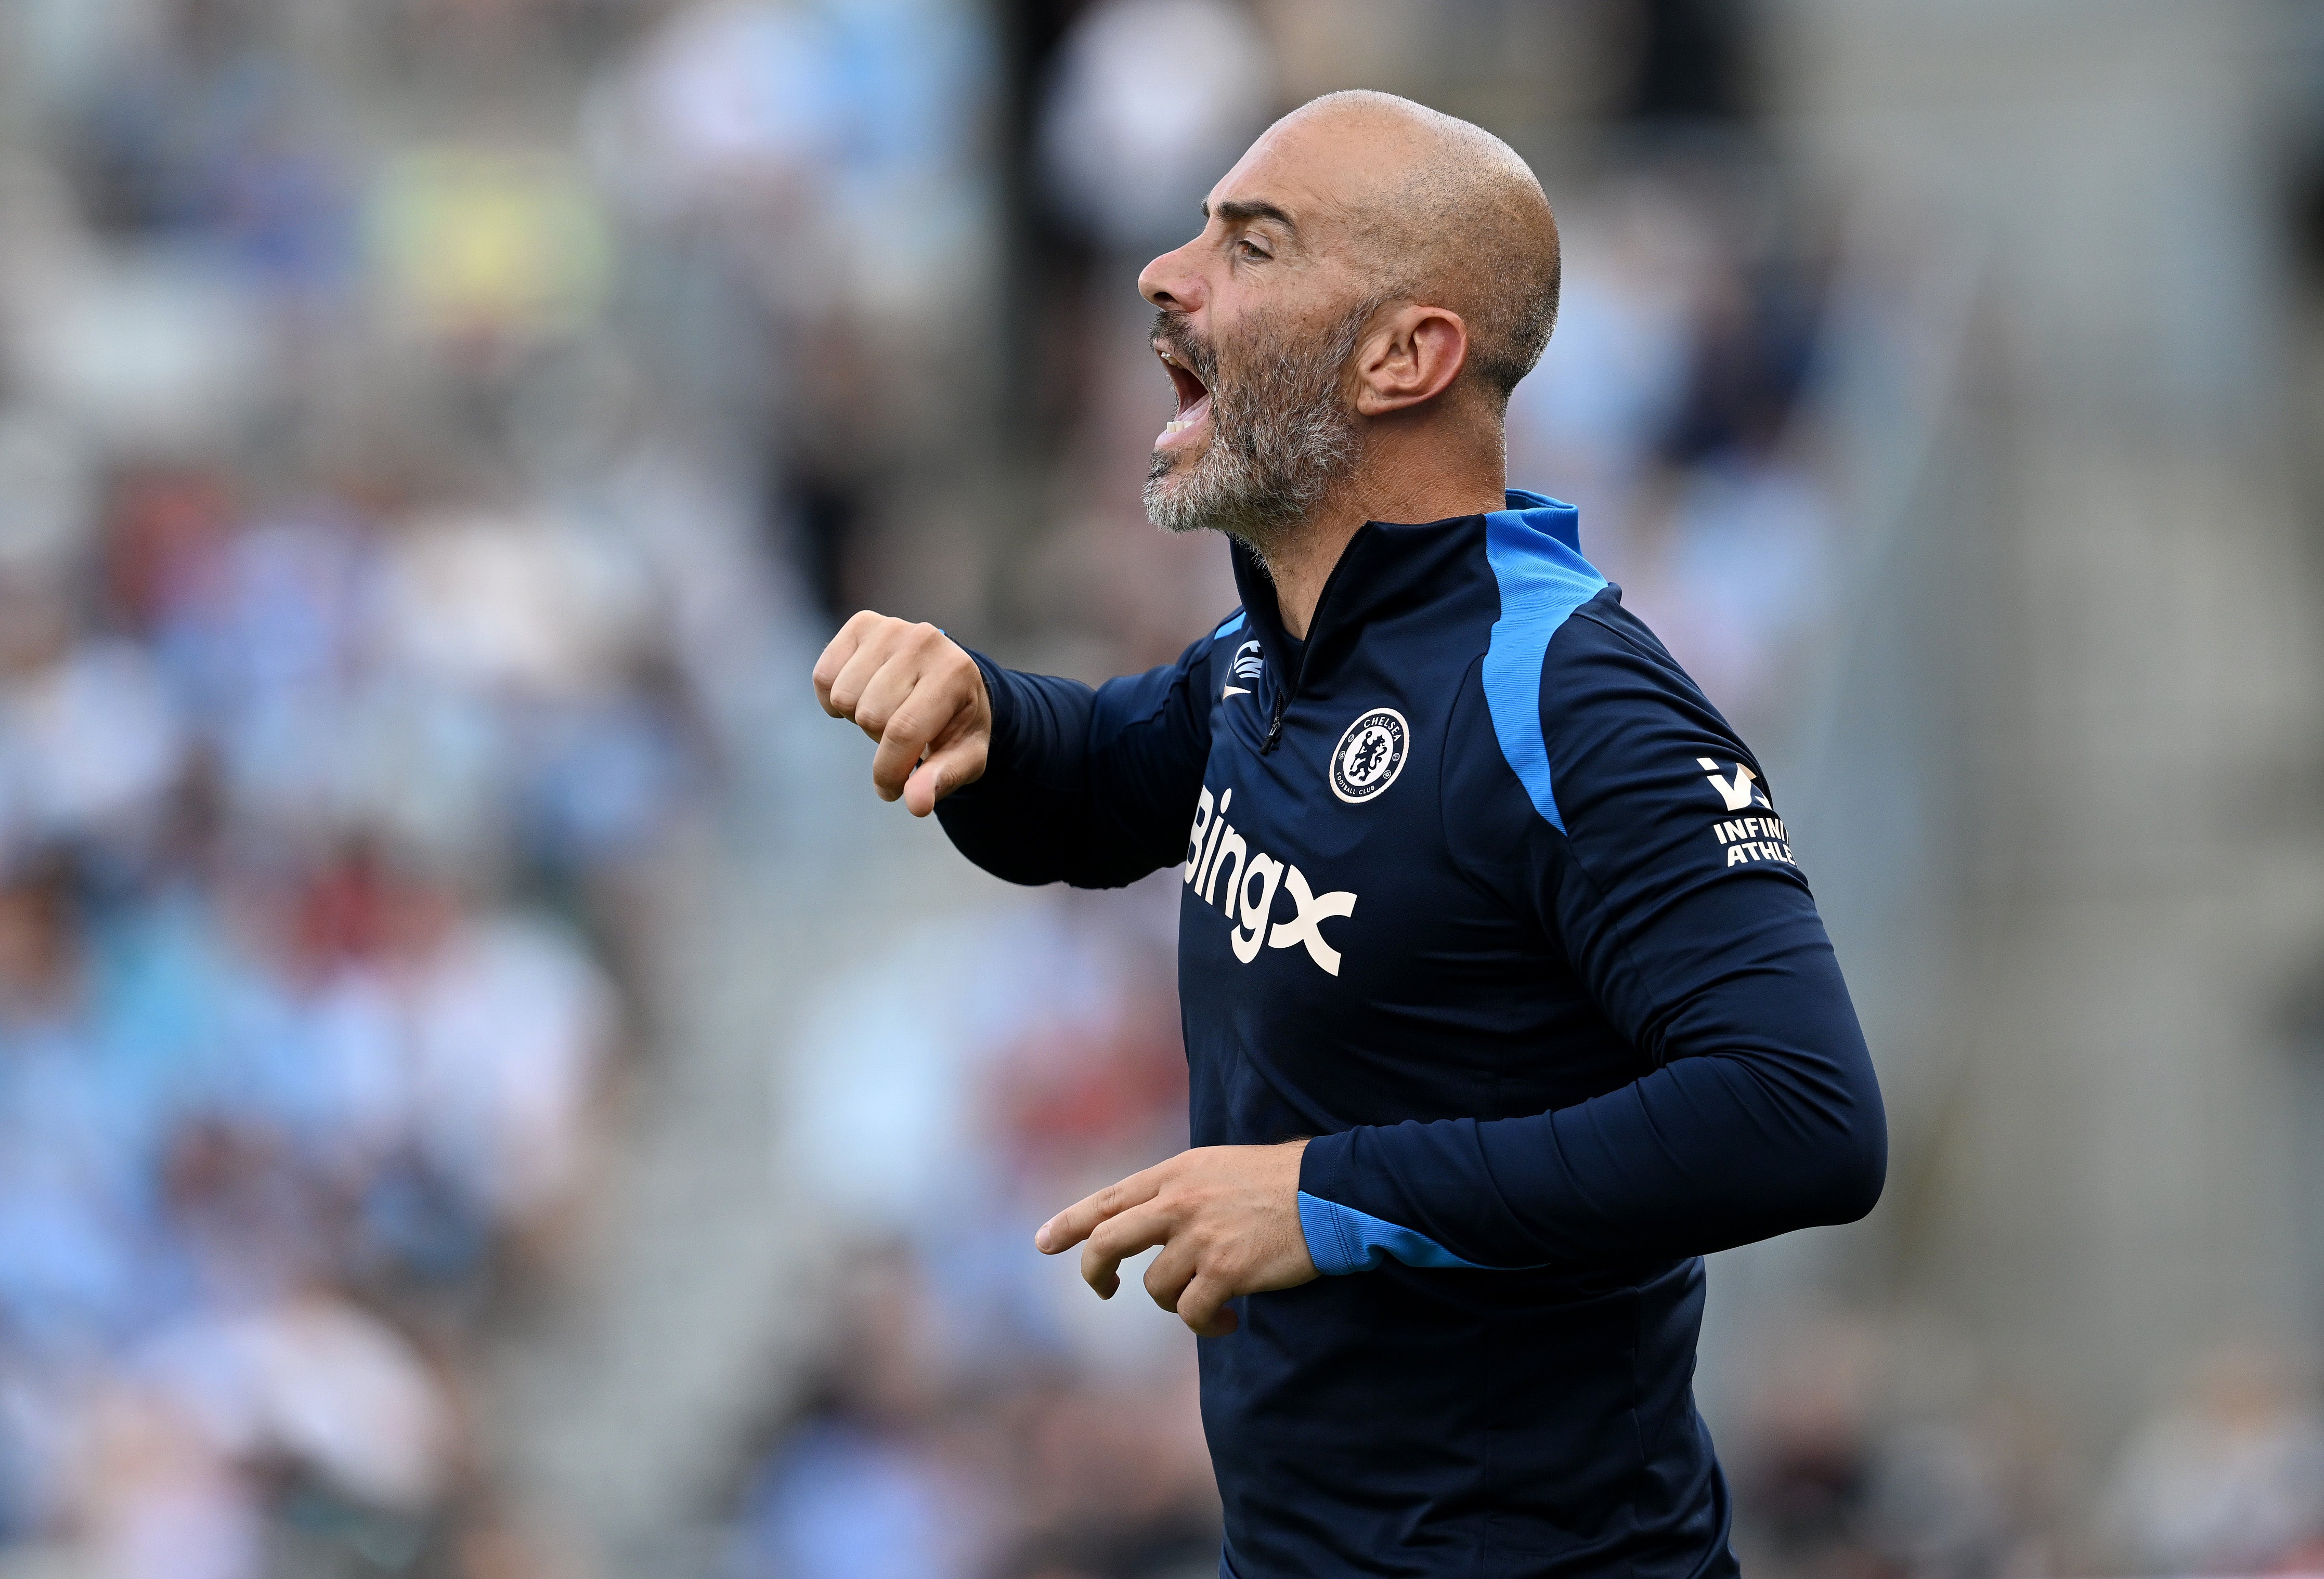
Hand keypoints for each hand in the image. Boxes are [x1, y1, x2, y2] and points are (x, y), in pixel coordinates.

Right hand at [812, 612, 991, 815]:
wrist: (953, 679)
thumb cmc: (957, 724)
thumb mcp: (964, 757)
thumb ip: (942, 780)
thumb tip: (915, 804)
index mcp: (955, 673)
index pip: (904, 730)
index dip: (889, 771)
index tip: (892, 790)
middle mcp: (924, 640)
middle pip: (869, 715)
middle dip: (879, 741)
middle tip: (900, 736)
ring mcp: (891, 627)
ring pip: (843, 697)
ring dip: (858, 717)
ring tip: (886, 712)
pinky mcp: (862, 625)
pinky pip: (823, 677)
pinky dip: (834, 699)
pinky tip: (863, 696)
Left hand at [1035, 1141, 1316, 1336]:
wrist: (1332, 1192)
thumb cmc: (1282, 1181)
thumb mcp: (1218, 1168)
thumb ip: (1181, 1191)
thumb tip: (1154, 1222)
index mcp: (1175, 1174)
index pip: (1106, 1200)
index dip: (1068, 1223)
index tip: (1042, 1243)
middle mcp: (1177, 1202)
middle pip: (1107, 1241)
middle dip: (1096, 1272)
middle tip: (1104, 1290)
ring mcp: (1199, 1237)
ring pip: (1155, 1288)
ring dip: (1178, 1304)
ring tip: (1212, 1305)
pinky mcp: (1225, 1271)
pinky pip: (1192, 1313)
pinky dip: (1207, 1325)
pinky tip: (1229, 1321)